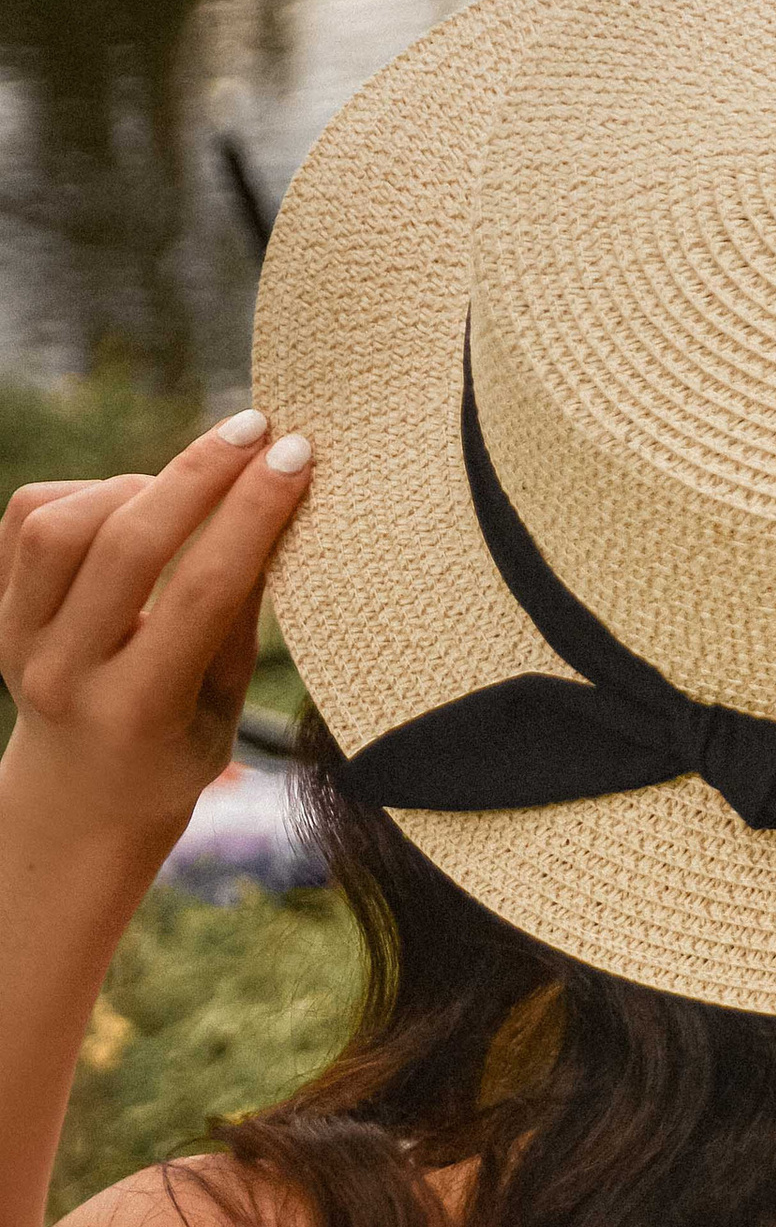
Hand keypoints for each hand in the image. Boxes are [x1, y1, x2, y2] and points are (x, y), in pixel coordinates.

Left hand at [0, 409, 311, 854]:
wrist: (81, 796)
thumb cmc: (174, 750)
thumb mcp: (223, 706)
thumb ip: (238, 616)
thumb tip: (273, 508)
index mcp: (136, 710)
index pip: (202, 592)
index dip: (253, 515)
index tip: (296, 458)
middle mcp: (61, 673)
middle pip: (128, 545)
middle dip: (199, 475)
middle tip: (253, 430)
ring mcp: (14, 638)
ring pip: (64, 523)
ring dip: (136, 487)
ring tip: (184, 491)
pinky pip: (29, 516)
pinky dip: (85, 494)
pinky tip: (127, 509)